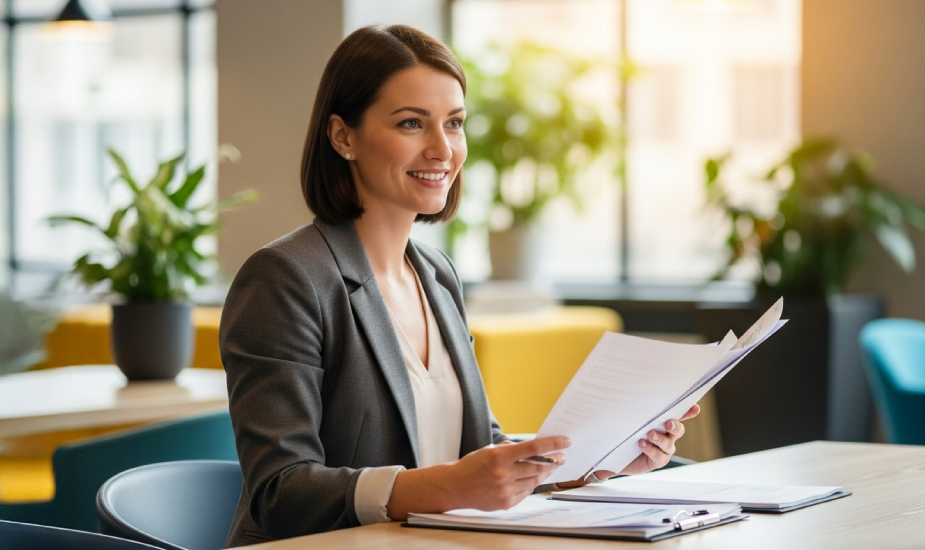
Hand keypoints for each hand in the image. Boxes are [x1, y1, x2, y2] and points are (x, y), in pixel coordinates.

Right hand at [386, 436, 569, 518]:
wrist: (455, 487)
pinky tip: (530, 479)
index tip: (565, 441)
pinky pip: (526, 492)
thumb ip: (512, 449)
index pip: (533, 448)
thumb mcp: (490, 450)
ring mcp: (505, 490)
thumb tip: (535, 449)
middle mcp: (503, 473)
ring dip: (544, 473)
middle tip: (561, 457)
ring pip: (534, 480)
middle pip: (538, 467)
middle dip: (553, 462)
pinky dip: (530, 484)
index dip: (552, 444)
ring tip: (548, 467)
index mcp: (499, 456)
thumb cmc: (472, 466)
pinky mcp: (506, 502)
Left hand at [554, 404, 699, 488]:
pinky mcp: (657, 460)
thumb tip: (629, 388)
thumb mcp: (628, 418)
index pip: (677, 414)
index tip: (695, 407)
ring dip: (660, 438)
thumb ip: (634, 408)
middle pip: (678, 429)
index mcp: (661, 421)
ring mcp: (663, 449)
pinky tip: (642, 444)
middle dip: (675, 425)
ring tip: (649, 433)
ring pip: (669, 443)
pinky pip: (660, 456)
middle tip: (668, 423)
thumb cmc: (621, 431)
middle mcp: (666, 434)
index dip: (688, 411)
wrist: (611, 454)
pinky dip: (652, 449)